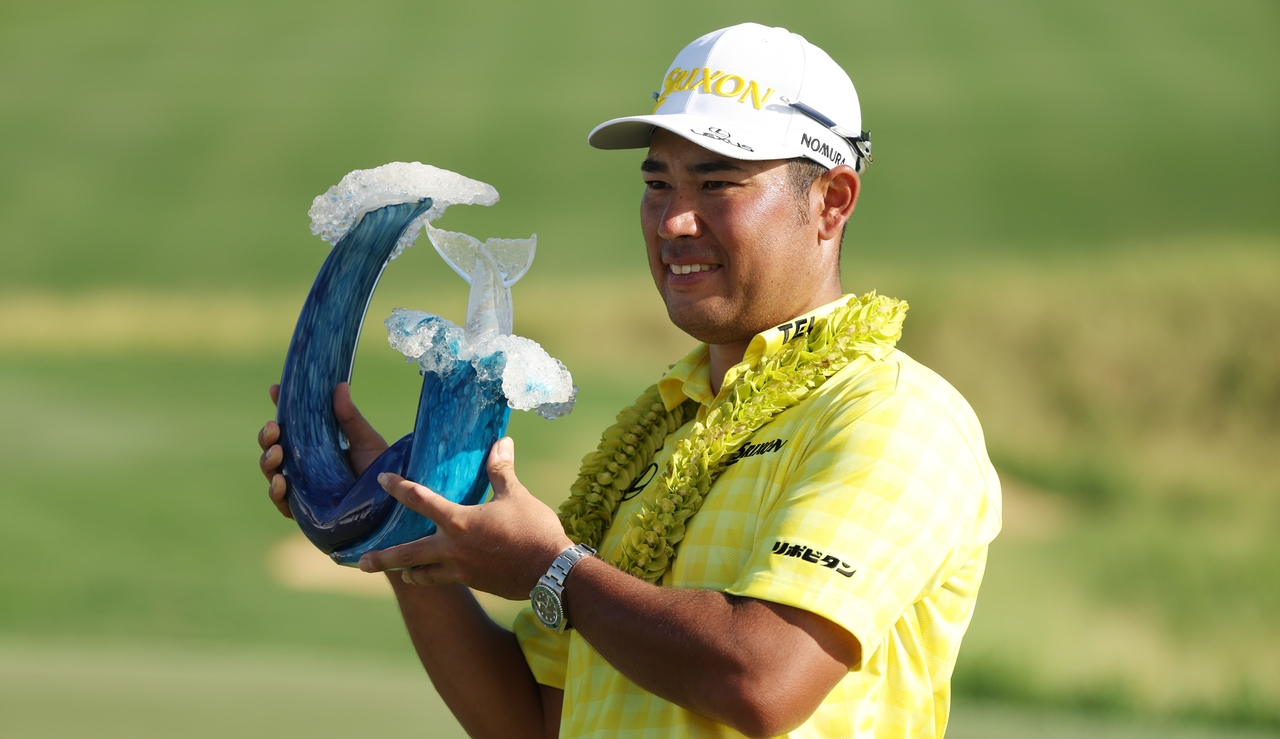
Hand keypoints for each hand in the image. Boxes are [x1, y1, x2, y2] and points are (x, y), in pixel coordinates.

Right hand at [257, 382, 388, 518]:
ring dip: (267, 460)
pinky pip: (281, 502)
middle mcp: (304, 465)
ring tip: (277, 452)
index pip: (291, 424)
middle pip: (274, 447)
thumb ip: (350, 417)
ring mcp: (302, 487)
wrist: (390, 502)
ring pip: (271, 472)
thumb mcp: (365, 440)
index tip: (274, 389)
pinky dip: (276, 492)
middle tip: (273, 427)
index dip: (279, 407)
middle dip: (267, 436)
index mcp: (315, 445)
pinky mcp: (305, 511)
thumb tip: (341, 385)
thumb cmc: (379, 470)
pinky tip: (281, 481)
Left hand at [358, 437, 573, 599]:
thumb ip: (501, 471)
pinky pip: (447, 580)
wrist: (552, 573)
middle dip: (383, 559)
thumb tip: (502, 442)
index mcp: (459, 522)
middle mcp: (453, 549)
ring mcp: (462, 570)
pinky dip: (436, 578)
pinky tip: (437, 576)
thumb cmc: (534, 530)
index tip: (382, 480)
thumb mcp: (516, 496)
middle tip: (359, 564)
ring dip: (409, 572)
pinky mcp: (475, 583)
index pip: (420, 500)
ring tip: (399, 574)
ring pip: (424, 575)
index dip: (398, 488)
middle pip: (408, 554)